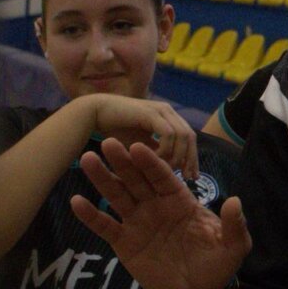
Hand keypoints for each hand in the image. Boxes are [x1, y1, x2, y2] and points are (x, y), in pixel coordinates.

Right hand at [71, 138, 250, 288]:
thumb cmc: (218, 264)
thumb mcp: (234, 245)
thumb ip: (234, 224)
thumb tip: (235, 201)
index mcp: (180, 200)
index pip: (164, 177)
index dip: (152, 162)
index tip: (138, 146)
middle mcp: (156, 206)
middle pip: (137, 179)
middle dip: (123, 161)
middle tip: (108, 141)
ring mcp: (138, 222)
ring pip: (118, 196)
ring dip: (103, 178)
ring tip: (87, 159)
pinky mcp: (125, 243)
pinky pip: (105, 227)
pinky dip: (91, 215)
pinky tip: (76, 201)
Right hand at [84, 94, 198, 179]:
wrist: (94, 113)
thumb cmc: (116, 129)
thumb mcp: (141, 144)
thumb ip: (155, 152)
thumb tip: (170, 167)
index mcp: (168, 117)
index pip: (189, 138)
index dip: (192, 157)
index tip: (193, 176)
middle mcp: (168, 112)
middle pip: (190, 137)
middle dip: (191, 158)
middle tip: (188, 178)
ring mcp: (161, 110)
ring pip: (183, 135)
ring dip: (178, 155)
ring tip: (170, 171)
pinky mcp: (151, 113)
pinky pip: (168, 134)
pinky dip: (166, 149)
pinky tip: (157, 161)